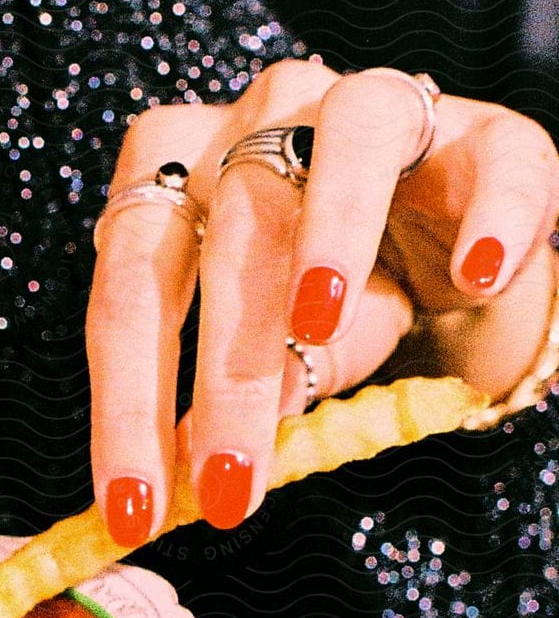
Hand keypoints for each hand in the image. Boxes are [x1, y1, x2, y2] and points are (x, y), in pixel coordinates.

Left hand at [88, 60, 558, 541]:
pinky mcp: (485, 132)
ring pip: (348, 145)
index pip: (131, 283)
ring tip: (319, 329)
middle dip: (226, 370)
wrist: (451, 259)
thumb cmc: (338, 309)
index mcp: (183, 173)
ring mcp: (376, 107)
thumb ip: (234, 401)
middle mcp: (265, 119)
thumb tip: (192, 473)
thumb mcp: (276, 363)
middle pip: (232, 228)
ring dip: (330, 236)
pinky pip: (492, 160)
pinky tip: (476, 276)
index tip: (131, 510)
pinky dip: (489, 215)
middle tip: (227, 480)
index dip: (125, 401)